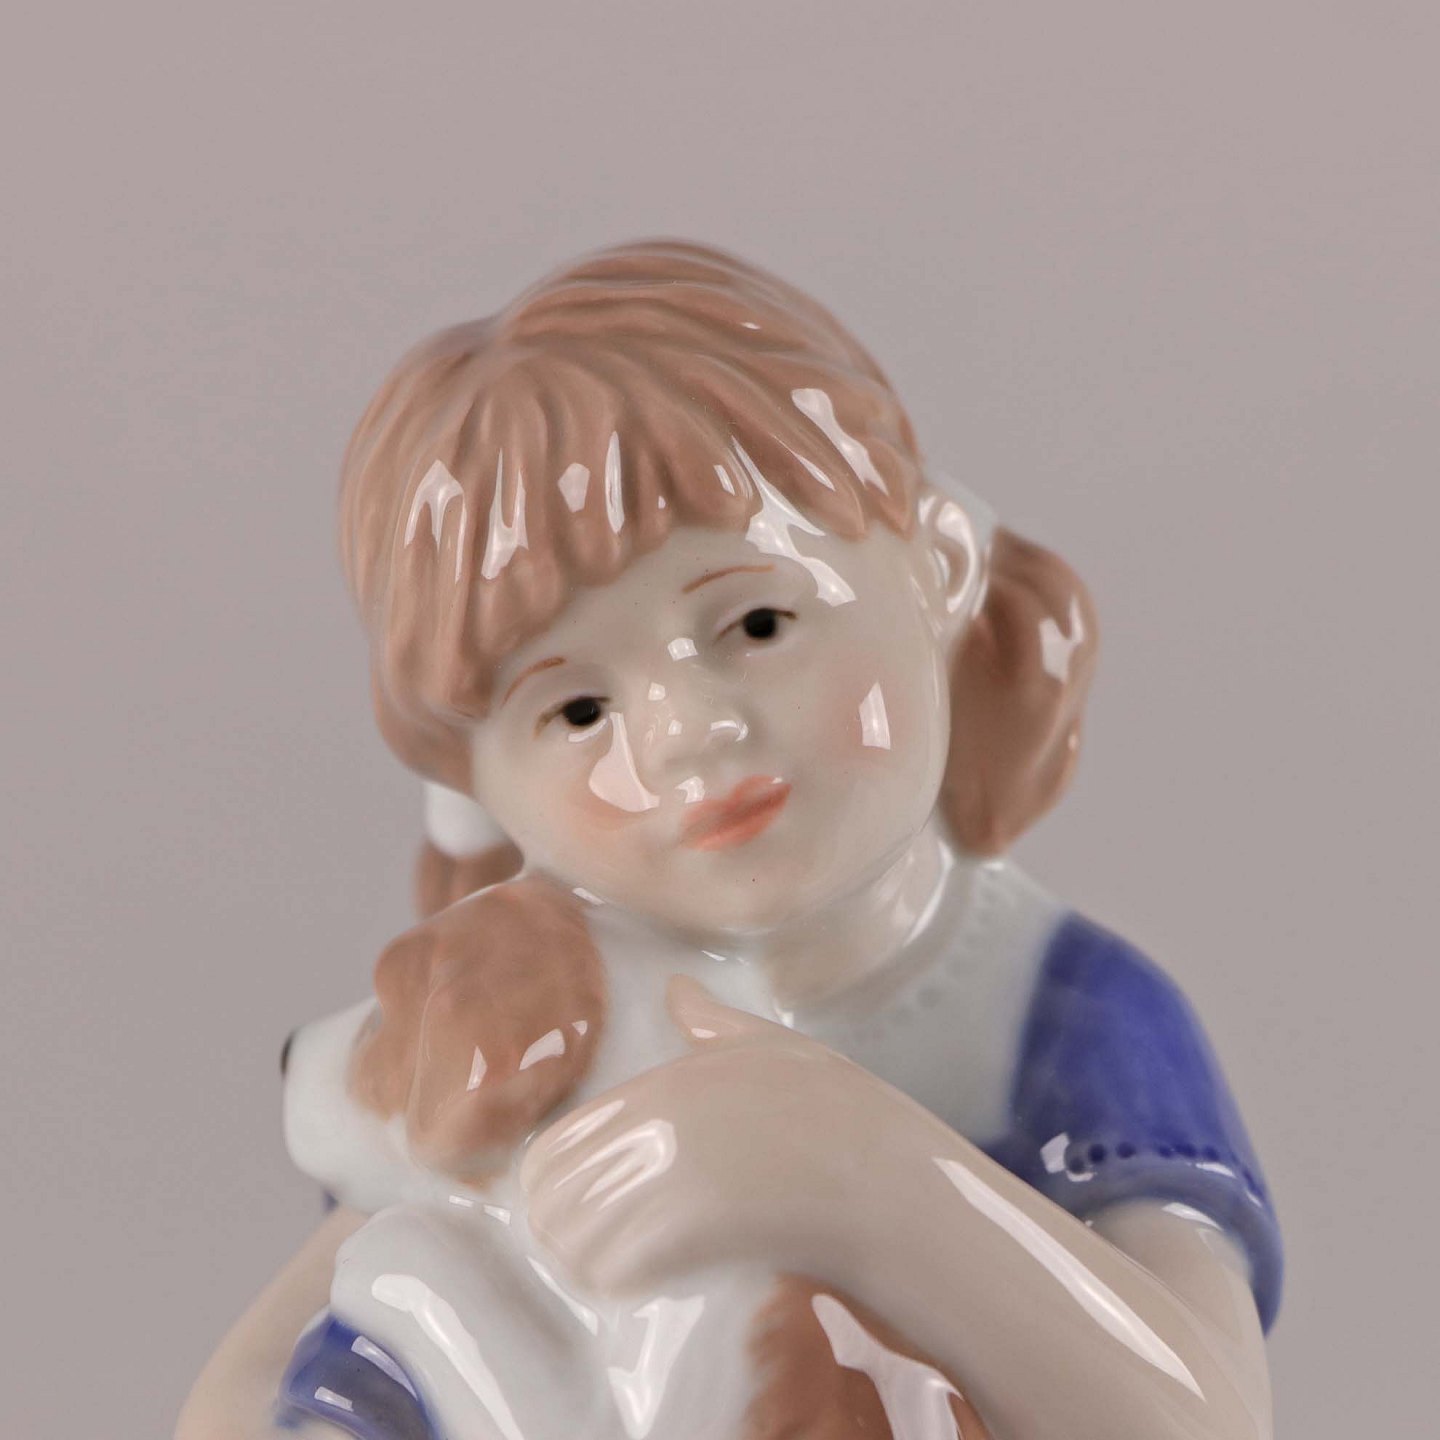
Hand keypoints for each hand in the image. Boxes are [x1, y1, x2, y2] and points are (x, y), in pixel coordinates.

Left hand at [519, 976, 936, 1296]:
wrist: (893, 1186)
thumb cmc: (843, 1120)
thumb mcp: (776, 1051)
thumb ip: (714, 1024)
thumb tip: (677, 987)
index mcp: (658, 1086)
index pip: (549, 1156)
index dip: (568, 1194)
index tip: (611, 1212)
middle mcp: (648, 1125)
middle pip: (550, 1209)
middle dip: (575, 1238)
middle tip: (627, 1250)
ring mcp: (663, 1176)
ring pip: (576, 1250)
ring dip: (600, 1268)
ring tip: (650, 1268)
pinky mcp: (686, 1229)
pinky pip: (616, 1276)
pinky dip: (632, 1287)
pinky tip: (669, 1279)